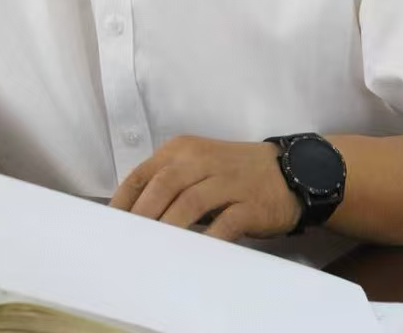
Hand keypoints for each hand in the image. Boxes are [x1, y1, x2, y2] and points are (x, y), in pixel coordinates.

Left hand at [108, 136, 300, 240]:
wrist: (291, 171)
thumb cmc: (234, 172)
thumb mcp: (198, 166)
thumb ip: (169, 184)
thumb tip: (135, 215)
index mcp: (183, 150)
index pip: (143, 173)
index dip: (124, 199)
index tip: (111, 224)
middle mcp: (202, 160)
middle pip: (163, 185)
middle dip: (143, 214)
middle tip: (129, 240)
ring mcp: (227, 180)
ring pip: (189, 202)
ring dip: (169, 226)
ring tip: (154, 249)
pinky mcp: (250, 203)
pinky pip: (225, 222)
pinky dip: (208, 238)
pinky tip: (195, 252)